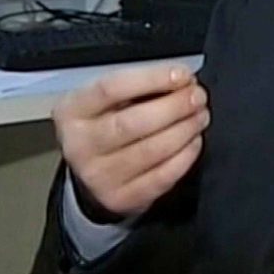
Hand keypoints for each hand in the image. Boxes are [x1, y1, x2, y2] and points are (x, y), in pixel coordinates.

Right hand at [52, 63, 208, 218]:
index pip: (112, 89)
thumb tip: (181, 81)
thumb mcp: (105, 100)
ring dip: (185, 129)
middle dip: (174, 107)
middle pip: (133, 122)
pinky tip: (194, 141)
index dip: (152, 79)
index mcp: (73, 111)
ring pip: (151, 151)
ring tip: (200, 116)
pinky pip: (161, 177)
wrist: (89, 173)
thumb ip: (138, 87)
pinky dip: (185, 157)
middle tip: (197, 97)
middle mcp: (80, 146)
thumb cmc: (104, 124)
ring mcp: (99, 176)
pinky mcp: (121, 199)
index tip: (181, 74)